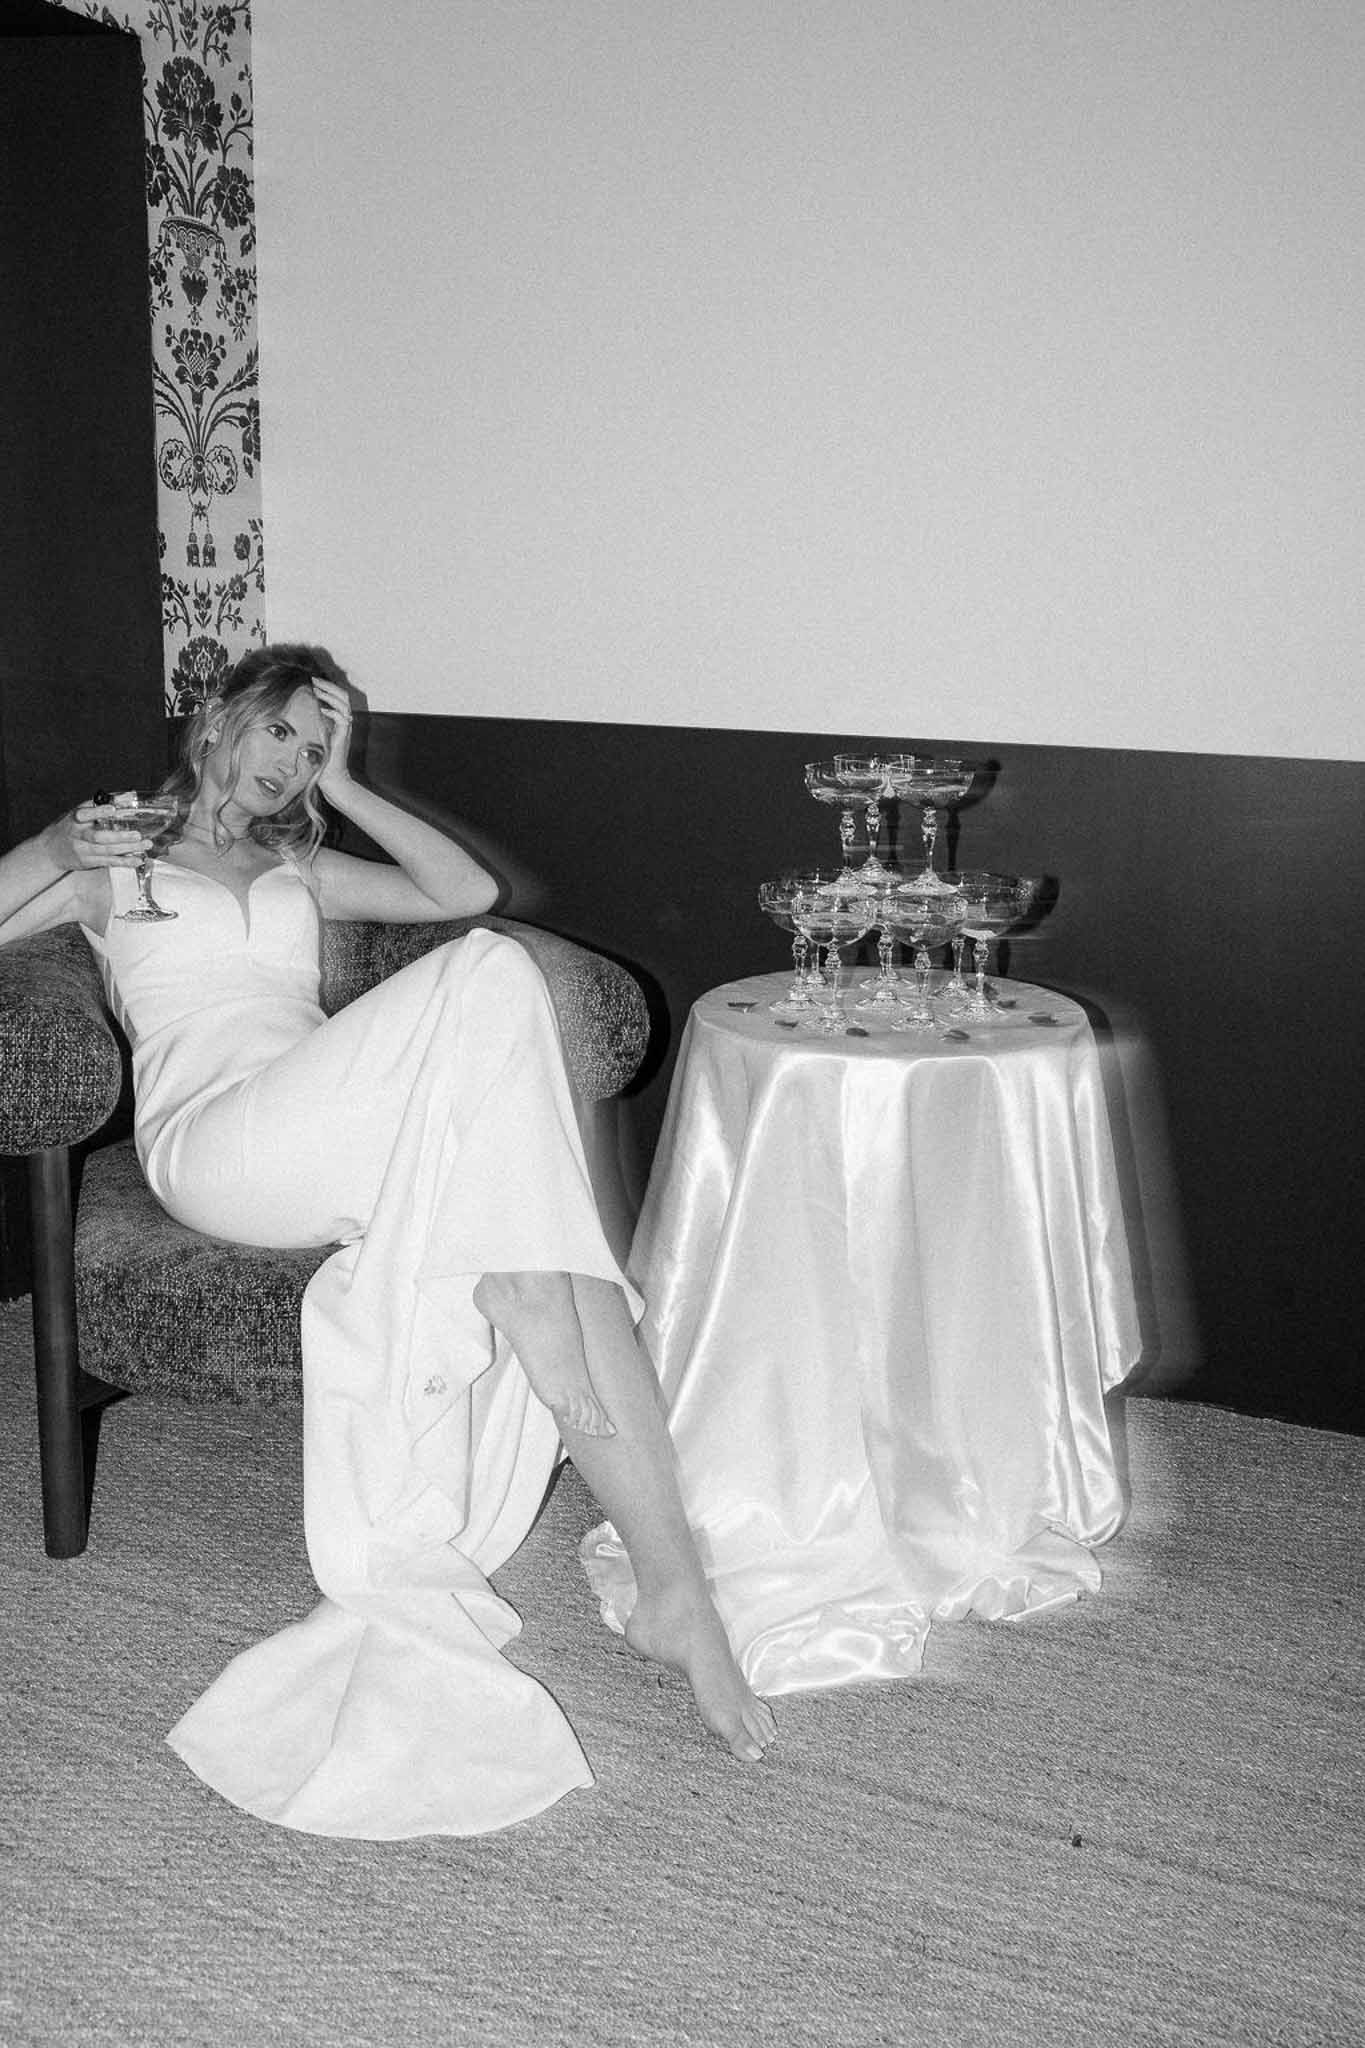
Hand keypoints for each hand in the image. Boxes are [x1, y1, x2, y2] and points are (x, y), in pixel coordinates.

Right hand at [44, 804, 149, 871]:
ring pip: (107, 851)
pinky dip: (125, 861)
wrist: (51, 850)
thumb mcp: (80, 813)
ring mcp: (83, 850)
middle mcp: (78, 835)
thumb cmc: (70, 827)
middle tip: (137, 835)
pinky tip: (137, 859)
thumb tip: (128, 795)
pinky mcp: (88, 862)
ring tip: (145, 844)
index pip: (84, 814)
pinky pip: (109, 862)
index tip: (112, 809)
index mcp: (75, 819)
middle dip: (120, 836)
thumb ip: (101, 805)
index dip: (98, 812)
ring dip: (128, 849)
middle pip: (98, 837)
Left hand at [310, 677, 354, 797]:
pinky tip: (322, 709)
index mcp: (339, 720)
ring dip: (329, 695)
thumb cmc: (322, 760)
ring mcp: (346, 728)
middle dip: (328, 685)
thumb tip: (302, 710)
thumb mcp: (316, 736)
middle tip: (314, 680)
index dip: (327, 686)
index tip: (313, 681)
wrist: (332, 778)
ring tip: (317, 690)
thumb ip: (314, 722)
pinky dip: (332, 711)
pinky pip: (342, 718)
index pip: (338, 696)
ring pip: (344, 703)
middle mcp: (345, 722)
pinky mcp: (344, 736)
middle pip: (343, 695)